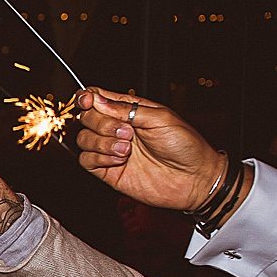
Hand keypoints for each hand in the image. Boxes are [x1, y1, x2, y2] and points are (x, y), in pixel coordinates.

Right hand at [73, 89, 222, 210]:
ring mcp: (110, 149)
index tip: (88, 101)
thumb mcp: (160, 118)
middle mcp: (117, 129)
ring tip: (126, 149)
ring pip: (83, 139)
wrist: (193, 178)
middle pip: (86, 118)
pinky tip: (119, 160)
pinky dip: (99, 158)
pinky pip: (85, 160)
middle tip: (126, 132)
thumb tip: (97, 100)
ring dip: (102, 142)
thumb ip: (127, 109)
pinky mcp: (107, 170)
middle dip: (101, 123)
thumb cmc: (185, 146)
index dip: (87, 97)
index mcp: (130, 111)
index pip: (97, 98)